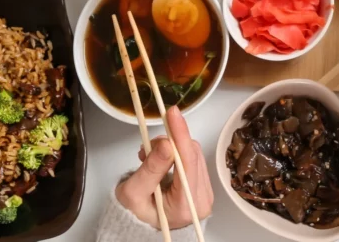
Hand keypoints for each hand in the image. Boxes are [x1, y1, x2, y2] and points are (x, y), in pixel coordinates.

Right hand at [115, 106, 213, 229]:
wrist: (141, 225)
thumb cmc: (134, 214)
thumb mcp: (132, 192)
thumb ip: (150, 168)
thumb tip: (166, 144)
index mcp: (185, 207)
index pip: (188, 163)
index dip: (181, 135)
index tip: (173, 114)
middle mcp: (202, 201)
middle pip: (192, 155)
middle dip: (170, 143)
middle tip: (147, 148)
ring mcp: (206, 194)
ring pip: (194, 154)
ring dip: (172, 148)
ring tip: (150, 157)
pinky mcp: (203, 186)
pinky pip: (194, 159)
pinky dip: (177, 153)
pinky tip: (162, 160)